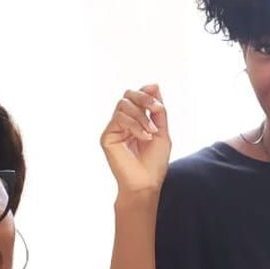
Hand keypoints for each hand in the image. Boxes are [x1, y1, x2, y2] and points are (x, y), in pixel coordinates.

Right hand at [100, 84, 170, 200]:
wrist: (146, 183)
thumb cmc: (154, 163)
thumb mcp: (162, 132)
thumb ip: (158, 111)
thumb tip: (154, 85)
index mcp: (137, 120)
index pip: (137, 97)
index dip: (146, 93)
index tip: (157, 103)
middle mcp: (124, 123)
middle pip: (127, 95)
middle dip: (143, 98)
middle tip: (155, 109)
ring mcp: (114, 129)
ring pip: (123, 105)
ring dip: (141, 116)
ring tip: (151, 132)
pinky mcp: (107, 136)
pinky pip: (119, 118)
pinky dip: (135, 125)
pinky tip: (144, 137)